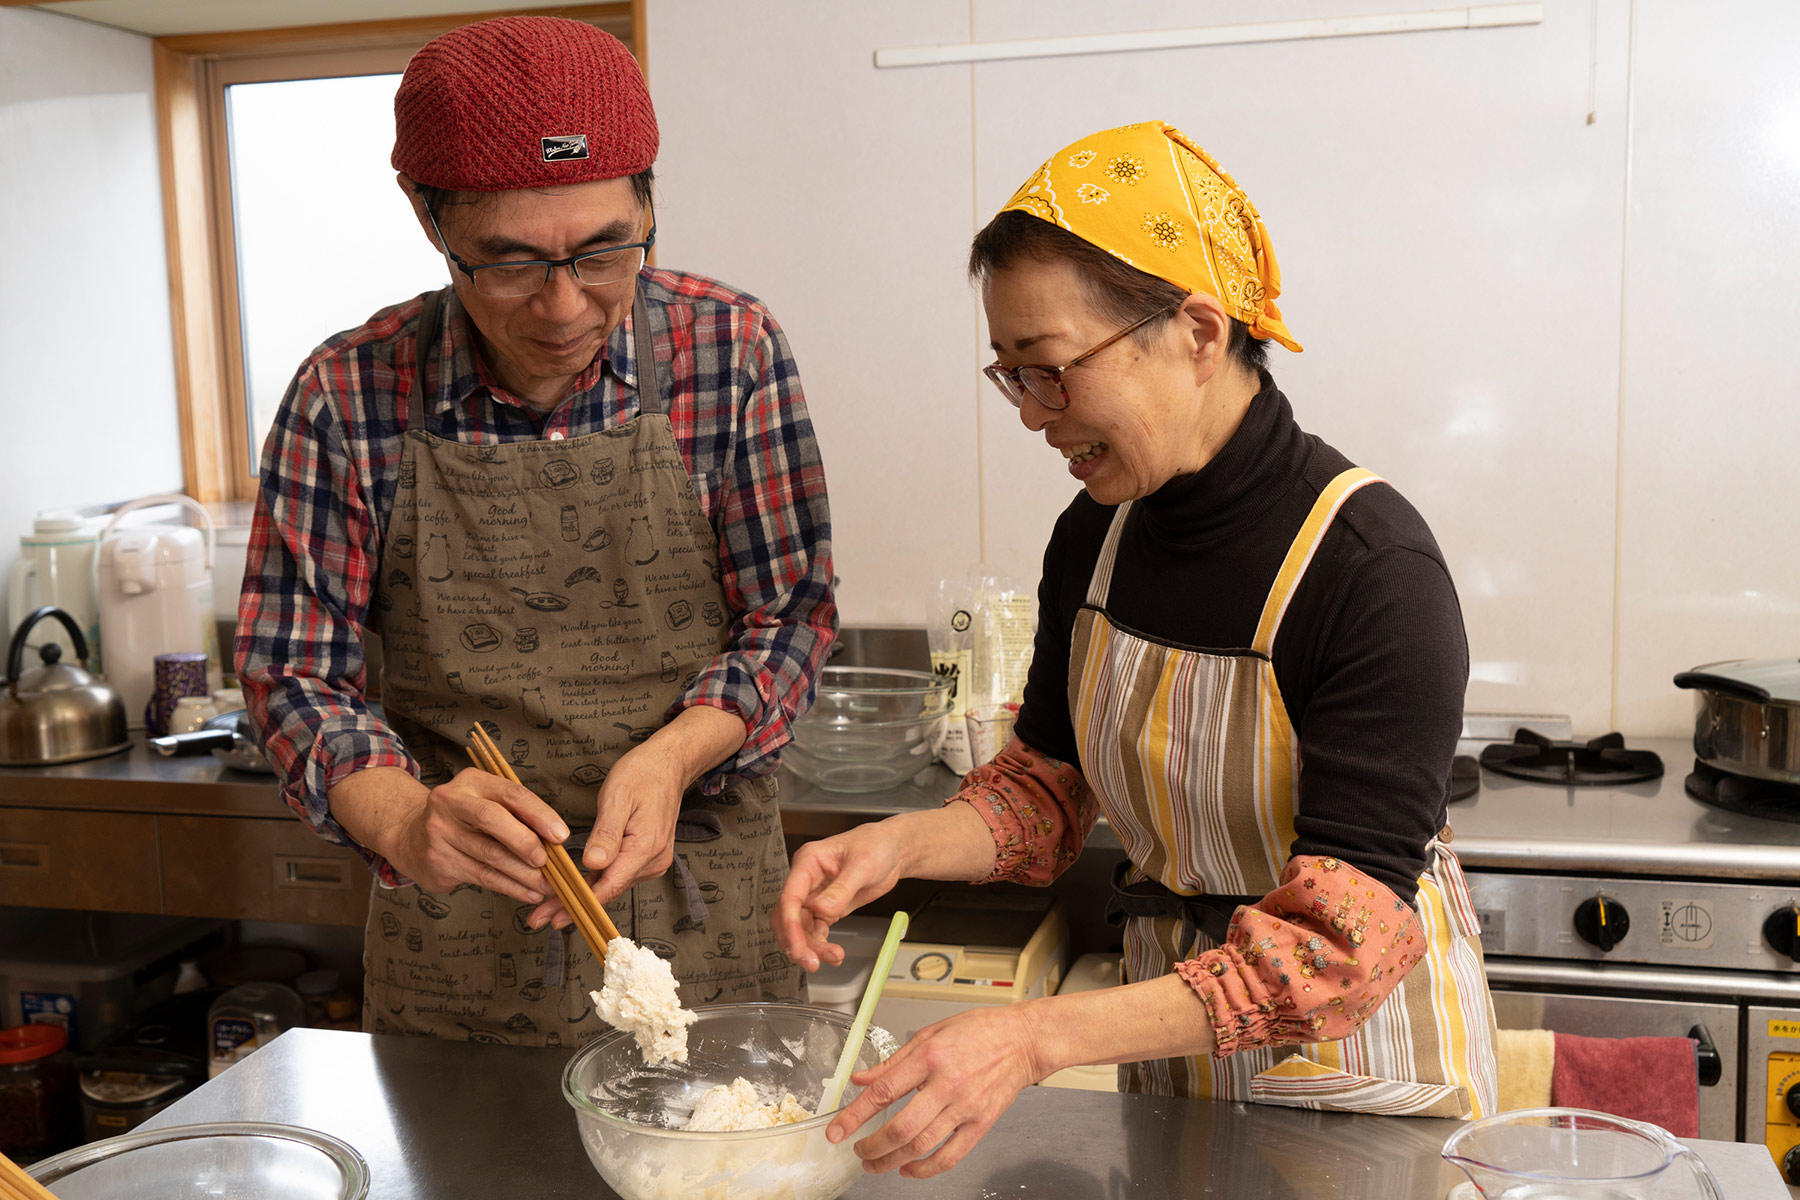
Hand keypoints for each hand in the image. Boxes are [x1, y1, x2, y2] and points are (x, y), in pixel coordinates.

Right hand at [334, 765, 566, 904]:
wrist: (408, 834)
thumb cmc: (463, 818)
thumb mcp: (485, 801)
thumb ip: (515, 814)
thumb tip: (556, 841)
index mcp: (471, 781)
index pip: (511, 793)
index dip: (539, 814)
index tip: (561, 835)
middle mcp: (451, 802)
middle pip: (493, 820)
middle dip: (526, 843)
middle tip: (549, 862)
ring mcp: (439, 832)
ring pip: (489, 855)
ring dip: (524, 874)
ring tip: (546, 885)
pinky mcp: (437, 861)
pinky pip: (481, 876)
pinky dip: (510, 887)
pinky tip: (528, 893)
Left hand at [529, 705, 748, 929]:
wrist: (669, 766)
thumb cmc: (642, 774)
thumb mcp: (618, 797)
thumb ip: (606, 834)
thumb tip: (592, 864)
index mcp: (645, 847)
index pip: (609, 885)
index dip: (580, 904)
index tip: (554, 917)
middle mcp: (652, 861)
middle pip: (607, 890)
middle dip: (573, 904)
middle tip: (539, 918)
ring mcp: (651, 862)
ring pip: (611, 885)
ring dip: (582, 895)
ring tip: (548, 905)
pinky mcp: (646, 859)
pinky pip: (617, 875)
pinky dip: (595, 883)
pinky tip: (575, 889)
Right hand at [773, 821, 907, 970]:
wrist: (892, 851)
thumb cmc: (876, 846)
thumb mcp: (863, 865)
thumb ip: (842, 889)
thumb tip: (822, 909)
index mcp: (808, 861)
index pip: (790, 896)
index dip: (790, 924)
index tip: (797, 946)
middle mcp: (807, 880)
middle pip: (789, 916)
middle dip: (796, 941)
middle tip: (811, 962)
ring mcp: (815, 895)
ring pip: (801, 928)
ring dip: (812, 947)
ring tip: (834, 957)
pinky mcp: (826, 908)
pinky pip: (816, 931)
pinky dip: (821, 945)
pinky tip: (834, 954)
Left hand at [829, 1003, 1046, 1178]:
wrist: (1023, 1040)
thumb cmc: (979, 1031)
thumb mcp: (929, 1033)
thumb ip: (892, 1061)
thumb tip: (861, 1078)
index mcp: (929, 1056)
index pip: (883, 1091)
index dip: (855, 1115)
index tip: (837, 1131)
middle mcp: (946, 1083)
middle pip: (901, 1127)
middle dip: (873, 1146)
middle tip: (859, 1151)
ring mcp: (965, 1106)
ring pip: (922, 1145)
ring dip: (892, 1161)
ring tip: (877, 1164)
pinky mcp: (982, 1123)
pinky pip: (951, 1155)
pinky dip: (926, 1169)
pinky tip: (910, 1169)